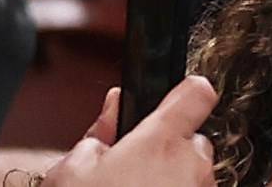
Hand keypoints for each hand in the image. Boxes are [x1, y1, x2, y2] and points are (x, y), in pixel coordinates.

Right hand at [47, 77, 213, 186]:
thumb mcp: (73, 170)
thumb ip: (101, 131)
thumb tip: (114, 105)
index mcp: (160, 142)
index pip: (195, 94)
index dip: (188, 93)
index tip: (184, 97)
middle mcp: (190, 169)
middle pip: (195, 143)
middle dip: (172, 153)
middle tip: (135, 173)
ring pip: (198, 179)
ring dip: (177, 185)